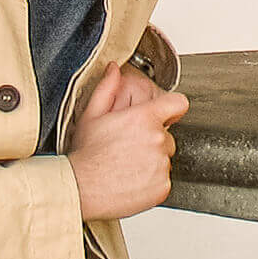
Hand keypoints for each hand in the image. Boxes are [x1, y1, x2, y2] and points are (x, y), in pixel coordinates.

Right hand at [66, 62, 189, 219]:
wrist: (79, 189)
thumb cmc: (85, 155)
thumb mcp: (92, 116)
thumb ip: (107, 88)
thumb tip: (113, 69)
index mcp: (145, 118)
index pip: (178, 104)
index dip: (171, 108)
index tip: (164, 115)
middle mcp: (158, 140)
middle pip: (167, 136)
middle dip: (153, 140)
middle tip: (129, 149)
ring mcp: (162, 165)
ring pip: (164, 159)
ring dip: (151, 162)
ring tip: (126, 166)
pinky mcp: (162, 187)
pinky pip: (163, 180)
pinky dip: (151, 182)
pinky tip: (131, 181)